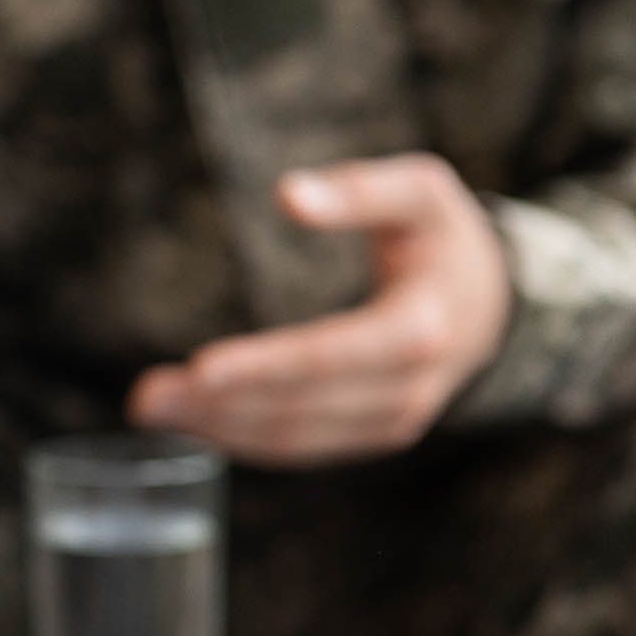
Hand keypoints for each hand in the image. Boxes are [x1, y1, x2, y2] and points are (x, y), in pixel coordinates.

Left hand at [128, 153, 511, 467]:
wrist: (492, 303)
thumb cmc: (441, 236)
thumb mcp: (420, 192)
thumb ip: (359, 190)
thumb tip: (287, 195)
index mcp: (419, 326)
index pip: (332, 354)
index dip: (267, 365)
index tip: (200, 367)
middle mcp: (410, 387)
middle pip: (303, 405)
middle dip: (221, 405)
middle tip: (144, 396)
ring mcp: (395, 418)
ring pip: (297, 436)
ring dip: (220, 429)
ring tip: (150, 408)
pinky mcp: (375, 432)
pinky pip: (304, 445)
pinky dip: (245, 439)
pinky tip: (192, 423)